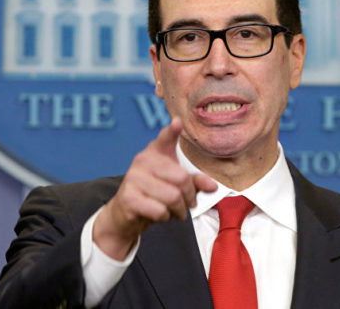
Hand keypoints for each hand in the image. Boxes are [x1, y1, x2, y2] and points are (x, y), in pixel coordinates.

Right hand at [92, 117, 217, 259]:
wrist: (126, 214)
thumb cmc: (155, 195)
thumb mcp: (177, 185)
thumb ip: (195, 182)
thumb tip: (212, 186)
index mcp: (156, 152)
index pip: (165, 138)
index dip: (172, 131)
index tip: (178, 122)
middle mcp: (142, 160)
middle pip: (181, 178)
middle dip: (189, 197)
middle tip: (187, 204)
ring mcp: (133, 178)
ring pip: (172, 197)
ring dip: (178, 210)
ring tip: (174, 210)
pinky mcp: (128, 198)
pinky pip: (160, 211)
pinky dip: (165, 217)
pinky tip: (159, 214)